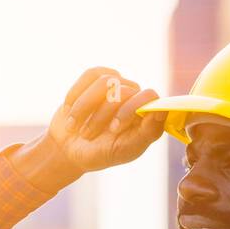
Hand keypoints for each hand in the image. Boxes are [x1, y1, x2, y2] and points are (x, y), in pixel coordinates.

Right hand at [47, 67, 166, 172]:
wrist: (69, 149)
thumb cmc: (100, 153)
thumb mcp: (124, 150)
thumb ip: (147, 133)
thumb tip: (161, 110)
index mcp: (146, 114)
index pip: (149, 97)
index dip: (131, 110)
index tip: (113, 129)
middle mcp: (134, 96)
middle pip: (123, 92)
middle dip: (101, 116)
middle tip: (87, 135)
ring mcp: (116, 84)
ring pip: (104, 82)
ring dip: (84, 108)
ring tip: (75, 126)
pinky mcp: (98, 77)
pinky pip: (89, 75)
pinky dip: (76, 95)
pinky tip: (69, 110)